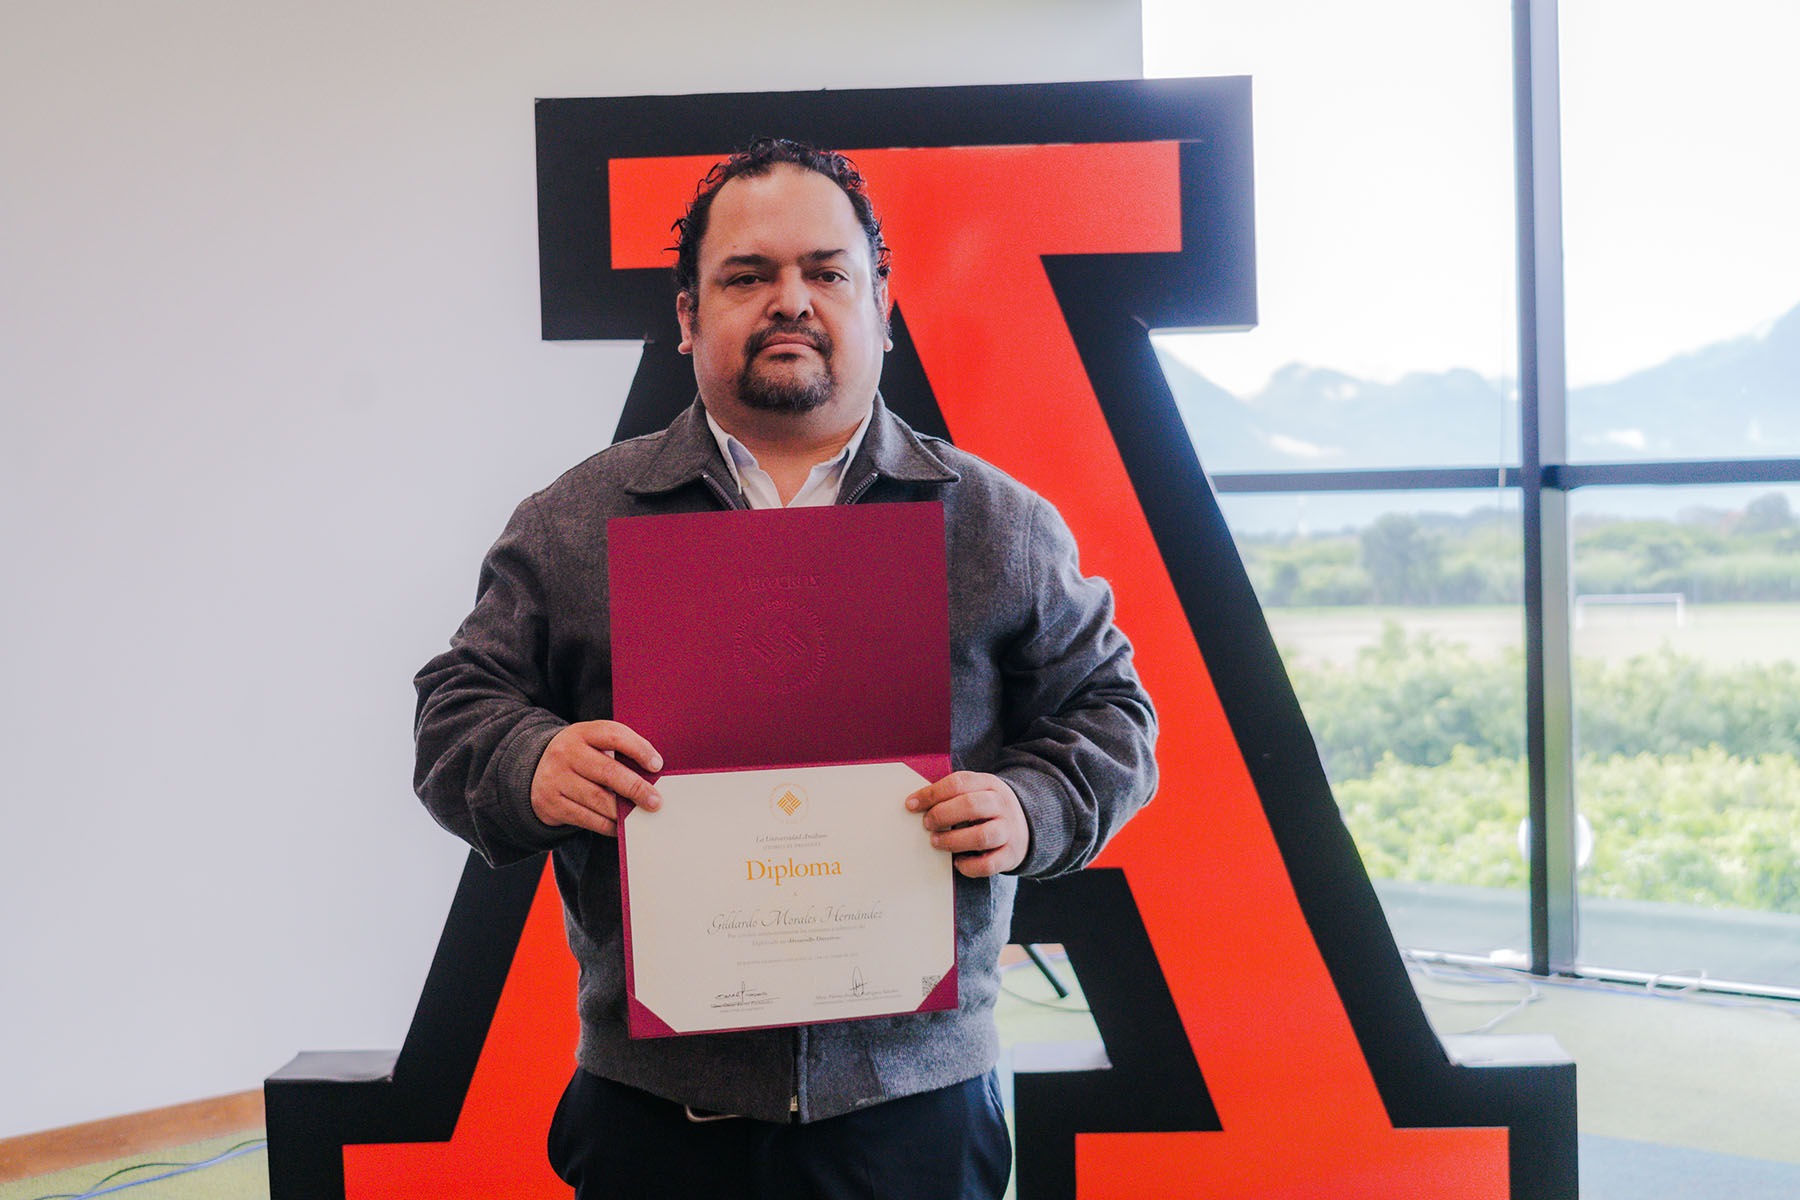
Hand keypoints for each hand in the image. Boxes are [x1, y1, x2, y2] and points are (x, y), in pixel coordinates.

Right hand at [530, 720, 663, 838]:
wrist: (534, 772)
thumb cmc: (578, 758)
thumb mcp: (591, 743)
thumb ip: (618, 752)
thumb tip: (653, 776)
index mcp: (581, 733)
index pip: (614, 735)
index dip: (639, 749)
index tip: (657, 765)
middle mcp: (566, 753)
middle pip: (607, 771)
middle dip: (636, 788)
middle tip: (655, 801)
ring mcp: (556, 779)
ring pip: (597, 799)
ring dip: (623, 811)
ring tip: (641, 815)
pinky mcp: (551, 803)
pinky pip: (586, 819)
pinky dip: (608, 825)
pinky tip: (621, 826)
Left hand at [906, 771, 1029, 876]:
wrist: (1027, 824)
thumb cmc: (988, 809)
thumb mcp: (976, 791)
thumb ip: (952, 794)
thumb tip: (915, 803)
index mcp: (989, 783)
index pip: (958, 783)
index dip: (931, 794)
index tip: (911, 804)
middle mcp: (1001, 805)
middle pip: (971, 806)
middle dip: (942, 815)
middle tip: (926, 823)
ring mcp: (1009, 830)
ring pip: (982, 836)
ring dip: (953, 841)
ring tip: (936, 842)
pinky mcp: (1011, 854)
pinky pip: (989, 865)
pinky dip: (969, 866)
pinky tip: (957, 862)